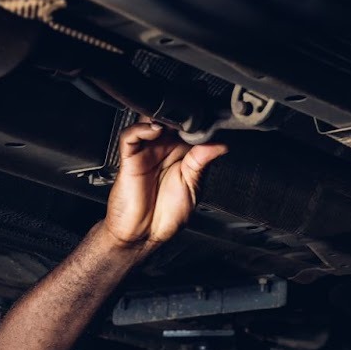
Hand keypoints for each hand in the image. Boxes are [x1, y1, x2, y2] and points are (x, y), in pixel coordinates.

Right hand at [102, 123, 227, 250]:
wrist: (143, 235)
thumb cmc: (167, 215)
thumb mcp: (193, 188)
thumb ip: (202, 163)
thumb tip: (220, 145)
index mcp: (183, 155)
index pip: (190, 130)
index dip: (198, 122)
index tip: (209, 118)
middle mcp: (164, 150)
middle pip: (170, 120)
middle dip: (179, 114)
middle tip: (190, 114)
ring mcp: (147, 151)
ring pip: (150, 121)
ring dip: (161, 117)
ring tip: (173, 120)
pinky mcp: (130, 157)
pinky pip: (131, 136)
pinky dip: (141, 128)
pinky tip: (155, 130)